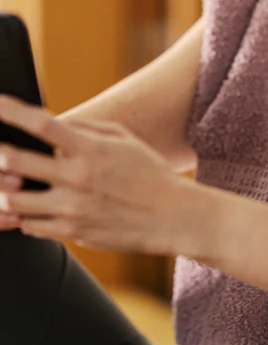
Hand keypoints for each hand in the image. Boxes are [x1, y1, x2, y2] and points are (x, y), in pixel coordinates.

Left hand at [0, 95, 189, 253]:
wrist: (174, 217)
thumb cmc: (150, 174)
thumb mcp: (124, 140)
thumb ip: (85, 128)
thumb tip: (50, 122)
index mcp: (91, 149)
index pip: (41, 124)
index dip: (10, 111)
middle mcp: (78, 178)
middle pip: (14, 161)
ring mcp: (73, 209)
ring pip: (13, 200)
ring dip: (3, 192)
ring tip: (5, 187)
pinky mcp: (73, 233)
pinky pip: (29, 226)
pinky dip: (24, 217)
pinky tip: (30, 210)